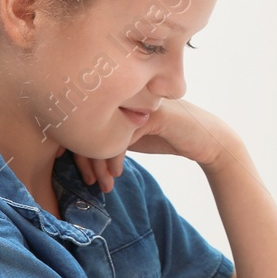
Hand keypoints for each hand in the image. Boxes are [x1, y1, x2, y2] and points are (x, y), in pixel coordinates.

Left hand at [72, 99, 245, 192]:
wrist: (205, 140)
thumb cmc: (166, 136)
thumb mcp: (130, 135)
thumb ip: (107, 132)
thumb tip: (71, 147)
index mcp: (118, 94)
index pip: (84, 115)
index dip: (75, 146)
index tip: (79, 170)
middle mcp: (127, 92)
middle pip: (89, 122)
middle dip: (85, 158)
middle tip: (90, 181)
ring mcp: (141, 101)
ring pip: (104, 131)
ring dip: (100, 163)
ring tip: (103, 184)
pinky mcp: (154, 114)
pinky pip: (123, 137)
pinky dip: (116, 158)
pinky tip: (118, 173)